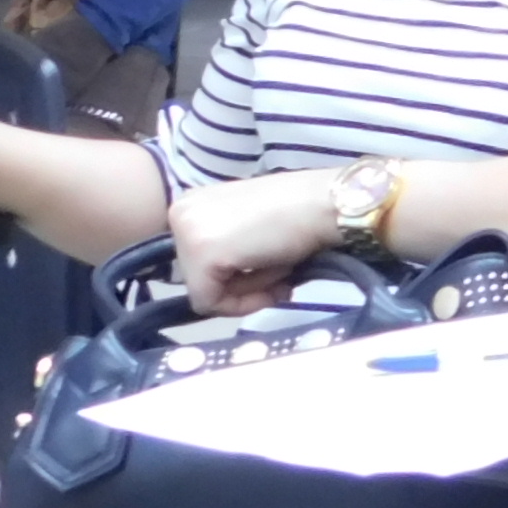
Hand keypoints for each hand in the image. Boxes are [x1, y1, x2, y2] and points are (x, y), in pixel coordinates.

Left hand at [165, 170, 341, 315]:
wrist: (327, 204)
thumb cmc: (299, 210)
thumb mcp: (247, 225)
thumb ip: (226, 244)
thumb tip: (226, 281)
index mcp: (190, 203)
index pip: (196, 260)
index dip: (234, 274)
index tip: (270, 271)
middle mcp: (180, 213)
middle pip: (197, 276)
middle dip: (242, 283)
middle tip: (281, 273)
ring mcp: (187, 234)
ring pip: (204, 291)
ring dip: (248, 290)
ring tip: (282, 270)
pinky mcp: (201, 256)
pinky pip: (210, 302)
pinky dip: (244, 305)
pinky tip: (276, 284)